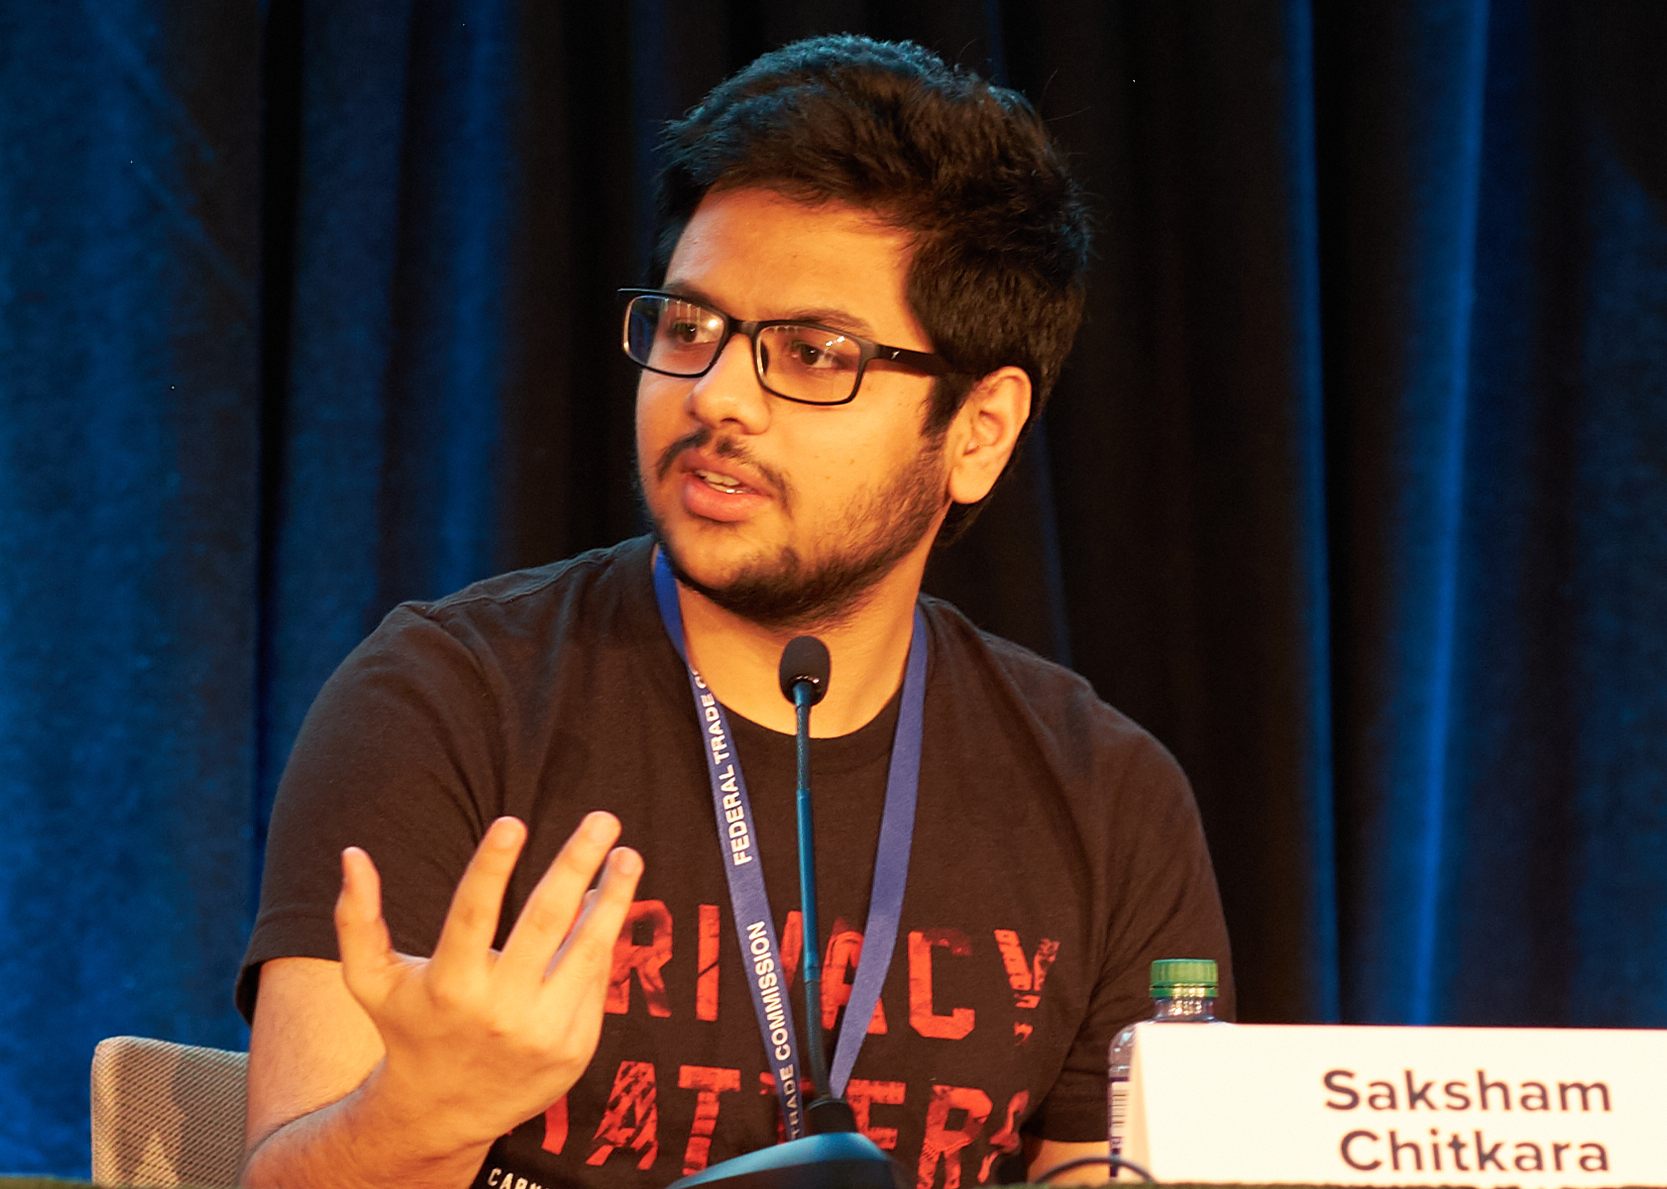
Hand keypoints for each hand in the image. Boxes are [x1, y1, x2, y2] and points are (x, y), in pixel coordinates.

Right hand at [334, 812, 641, 1154]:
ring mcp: (542, 1031)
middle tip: (603, 819)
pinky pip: (594, 980)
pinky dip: (603, 937)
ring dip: (614, 898)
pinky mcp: (574, 1046)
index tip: (513, 821)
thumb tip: (352, 853)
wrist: (444, 1113)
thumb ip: (356, 920)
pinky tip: (610, 899)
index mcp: (448, 986)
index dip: (491, 868)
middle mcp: (499, 1010)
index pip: (472, 916)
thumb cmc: (409, 1029)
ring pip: (586, 951)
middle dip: (575, 865)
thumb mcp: (372, 982)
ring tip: (627, 855)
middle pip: (544, 923)